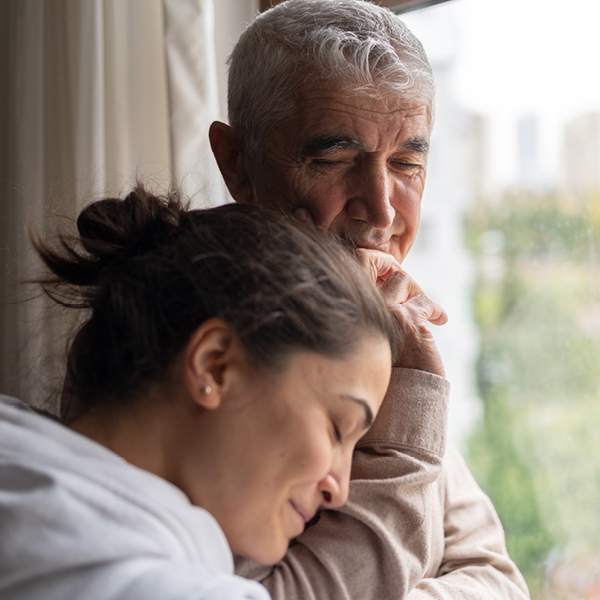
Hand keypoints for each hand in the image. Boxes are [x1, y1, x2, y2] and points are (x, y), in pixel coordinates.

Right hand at [356, 249, 447, 376]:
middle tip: (412, 295)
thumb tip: (376, 299)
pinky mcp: (408, 321)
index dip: (377, 280)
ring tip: (427, 308)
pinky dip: (436, 309)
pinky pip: (424, 301)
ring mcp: (383, 313)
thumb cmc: (380, 378)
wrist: (397, 401)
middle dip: (398, 280)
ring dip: (417, 292)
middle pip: (376, 272)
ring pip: (401, 280)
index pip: (358, 280)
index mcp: (347, 315)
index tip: (393, 292)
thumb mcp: (364, 342)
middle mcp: (360, 310)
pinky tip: (441, 319)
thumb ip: (364, 321)